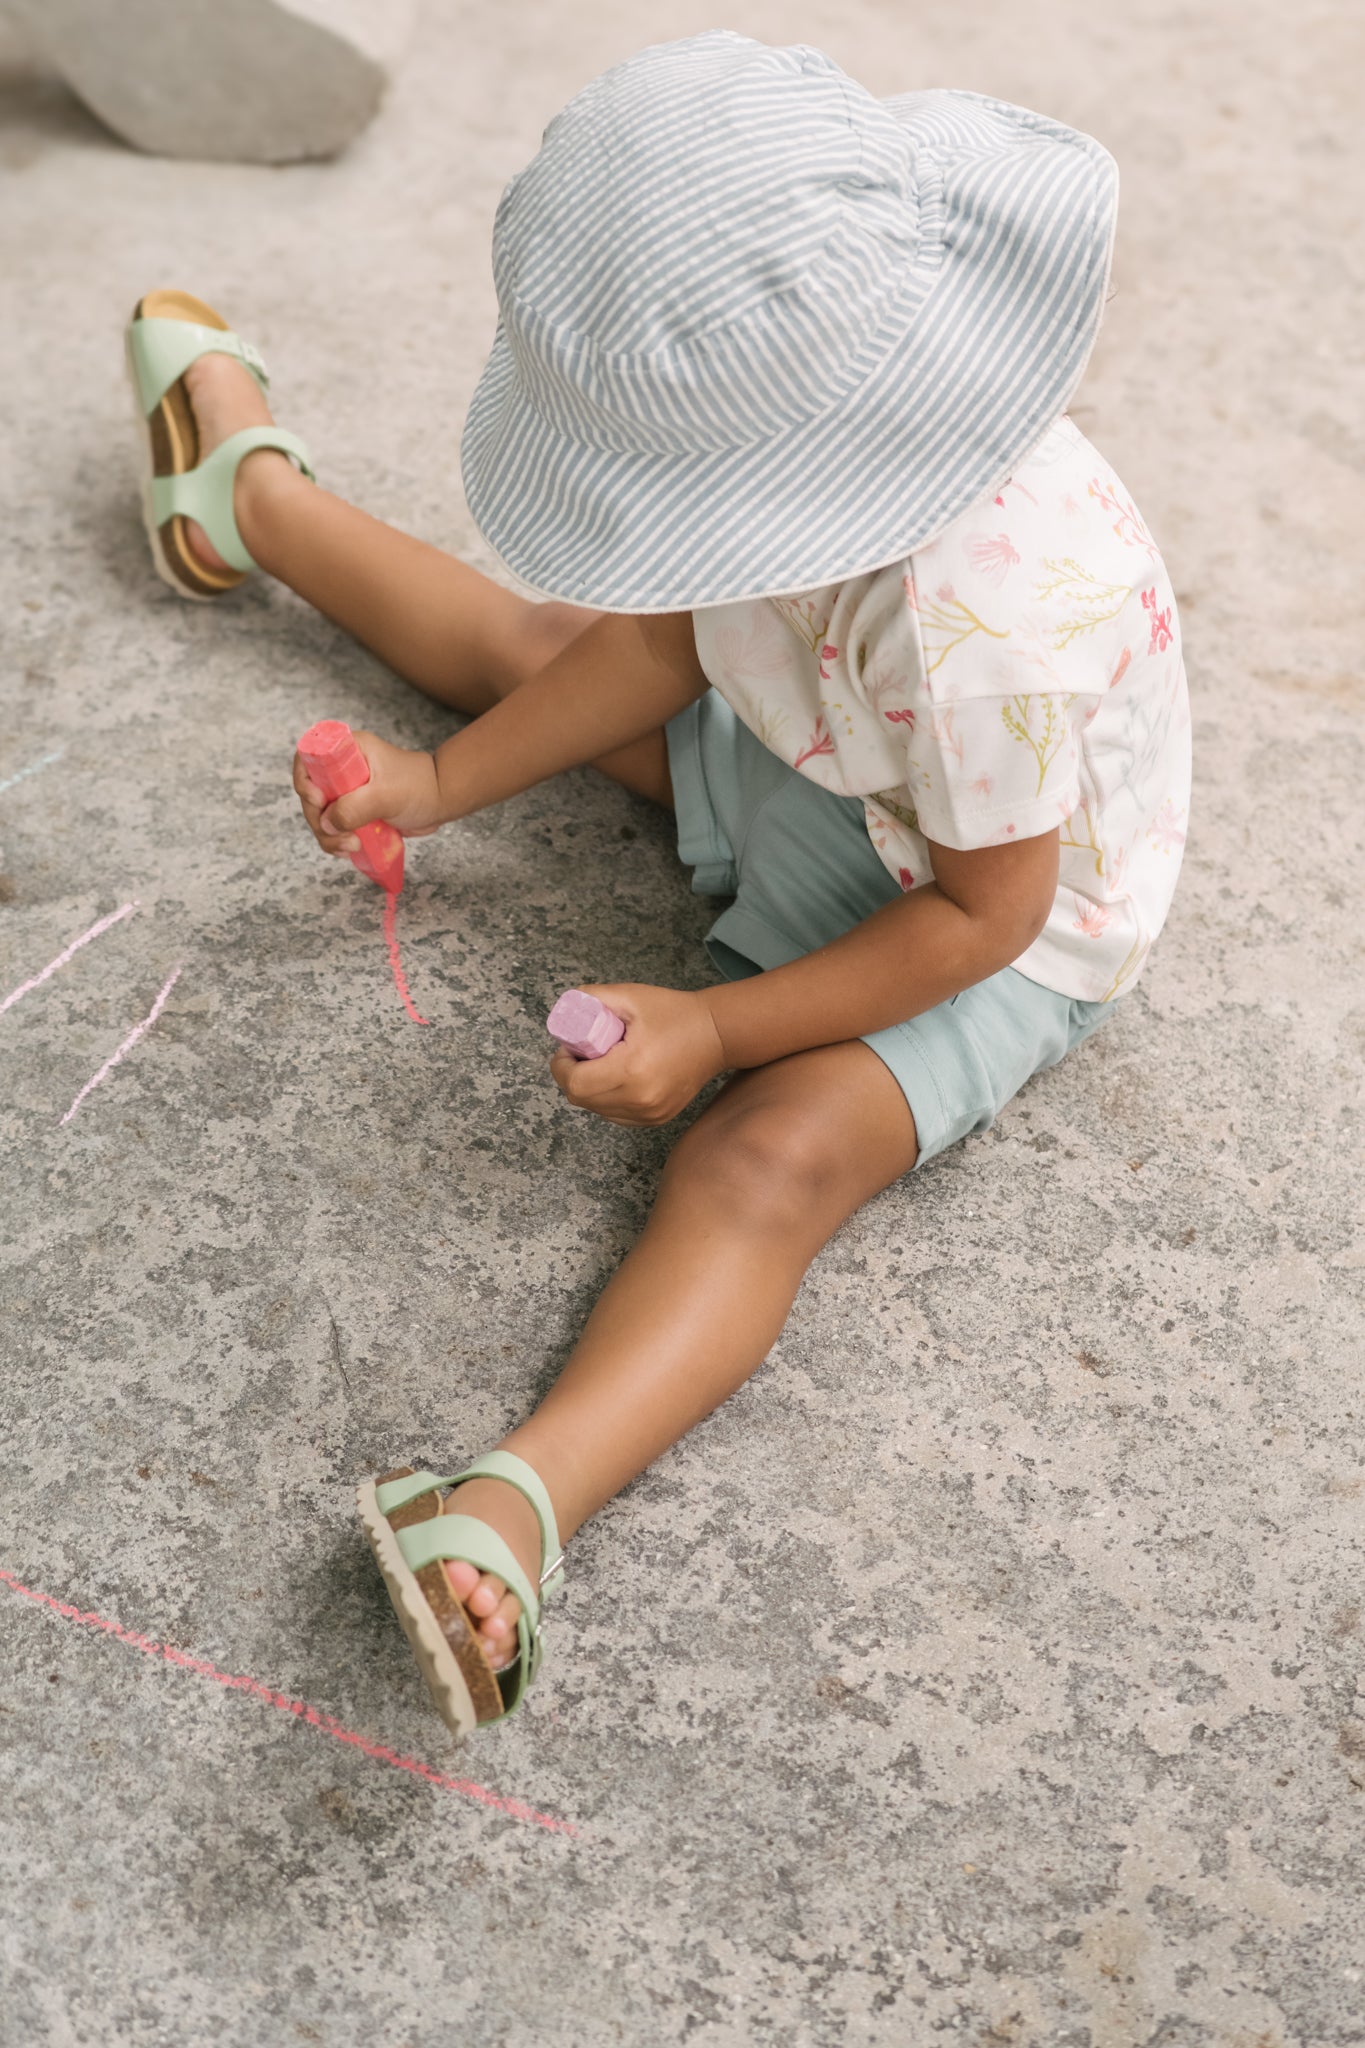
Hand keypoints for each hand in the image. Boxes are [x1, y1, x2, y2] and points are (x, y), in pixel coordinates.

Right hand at [292, 730, 443, 857]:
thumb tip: (327, 823)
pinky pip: (334, 829)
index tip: (319, 801)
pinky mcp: (354, 812)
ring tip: (351, 846)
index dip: (305, 781)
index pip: (309, 759)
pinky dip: (337, 841)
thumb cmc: (418, 787)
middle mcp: (342, 770)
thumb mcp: (386, 795)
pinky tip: (351, 849)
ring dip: (328, 835)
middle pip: (310, 794)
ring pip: (320, 816)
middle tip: (338, 834)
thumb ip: (355, 807)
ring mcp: (346, 792)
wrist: (440, 801)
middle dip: (319, 818)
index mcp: (347, 751)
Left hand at [549, 984, 726, 1126]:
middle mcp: (640, 1099)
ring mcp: (649, 1114)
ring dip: (589, 1089)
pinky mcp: (656, 1120)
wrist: (716, 1035)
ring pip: (597, 1110)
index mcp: (631, 1070)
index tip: (566, 1049)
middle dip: (572, 1076)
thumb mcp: (631, 996)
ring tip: (601, 1064)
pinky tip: (616, 1078)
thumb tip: (566, 1008)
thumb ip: (593, 997)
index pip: (575, 1083)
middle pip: (581, 1099)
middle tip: (581, 1053)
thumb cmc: (674, 1013)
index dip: (561, 1066)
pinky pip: (615, 1115)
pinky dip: (607, 1100)